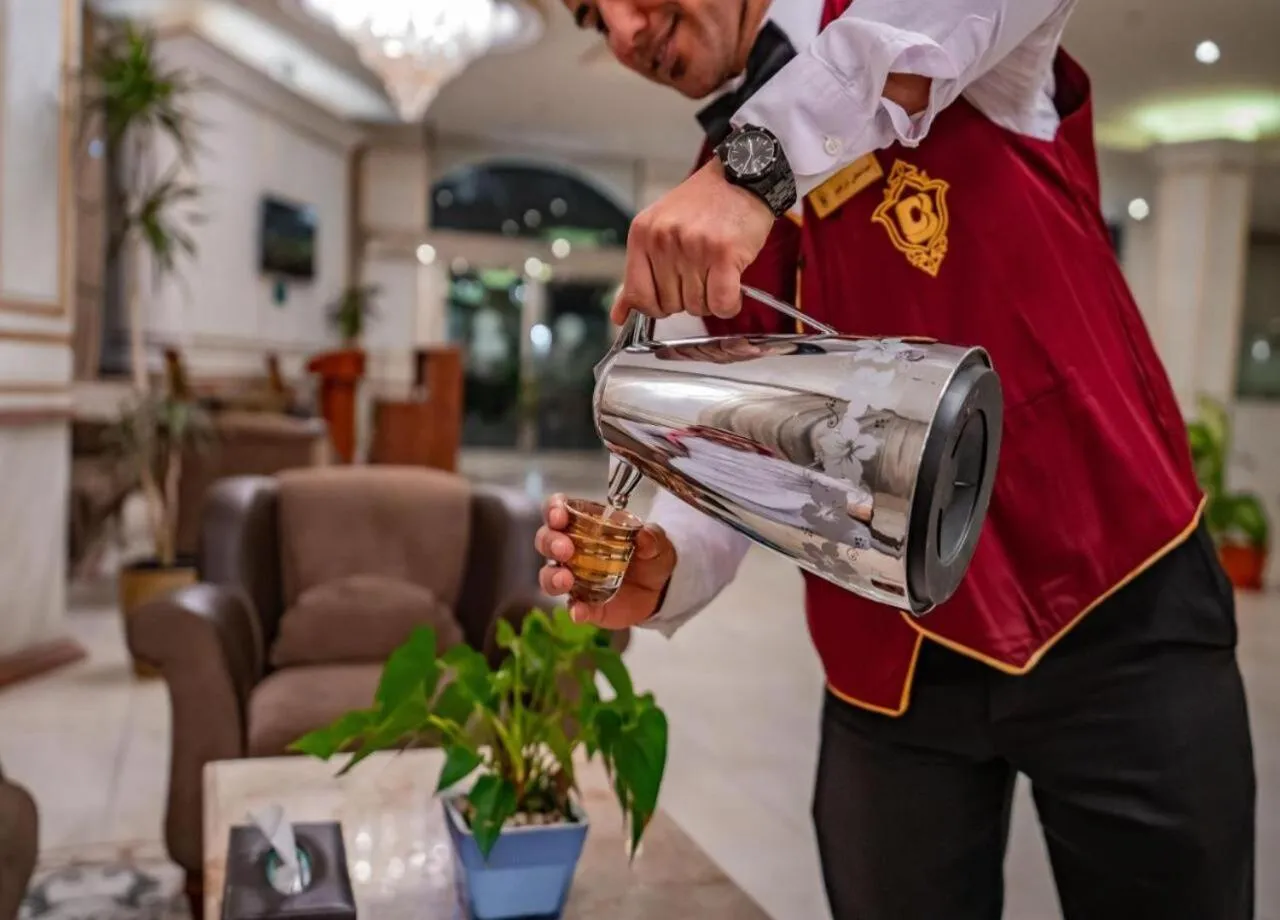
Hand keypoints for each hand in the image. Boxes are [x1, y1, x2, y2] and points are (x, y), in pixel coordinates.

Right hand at [535, 493, 677, 628]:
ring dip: (553, 577)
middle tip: (565, 549)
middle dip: (550, 543)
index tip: (559, 515)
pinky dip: (575, 609)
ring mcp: (574, 578)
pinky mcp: (584, 604)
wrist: (660, 590)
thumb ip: (652, 537)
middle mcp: (571, 550)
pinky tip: (580, 611)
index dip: (553, 510)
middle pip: (546, 541)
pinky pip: (573, 607)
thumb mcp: (657, 542)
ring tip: (566, 580)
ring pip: (549, 575)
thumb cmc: (649, 556)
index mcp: (585, 525)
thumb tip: (645, 534)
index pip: (558, 510)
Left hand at [612, 159, 774, 323]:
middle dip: (688, 299)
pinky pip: (722, 303)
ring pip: (697, 306)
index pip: (637, 295)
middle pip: (670, 304)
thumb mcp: (660, 228)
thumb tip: (619, 315)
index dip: (654, 307)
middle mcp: (663, 240)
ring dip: (711, 299)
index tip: (667, 301)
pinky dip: (730, 304)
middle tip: (702, 275)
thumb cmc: (704, 204)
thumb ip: (640, 271)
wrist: (742, 177)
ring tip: (718, 272)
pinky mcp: (723, 253)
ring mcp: (693, 246)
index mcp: (642, 234)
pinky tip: (733, 287)